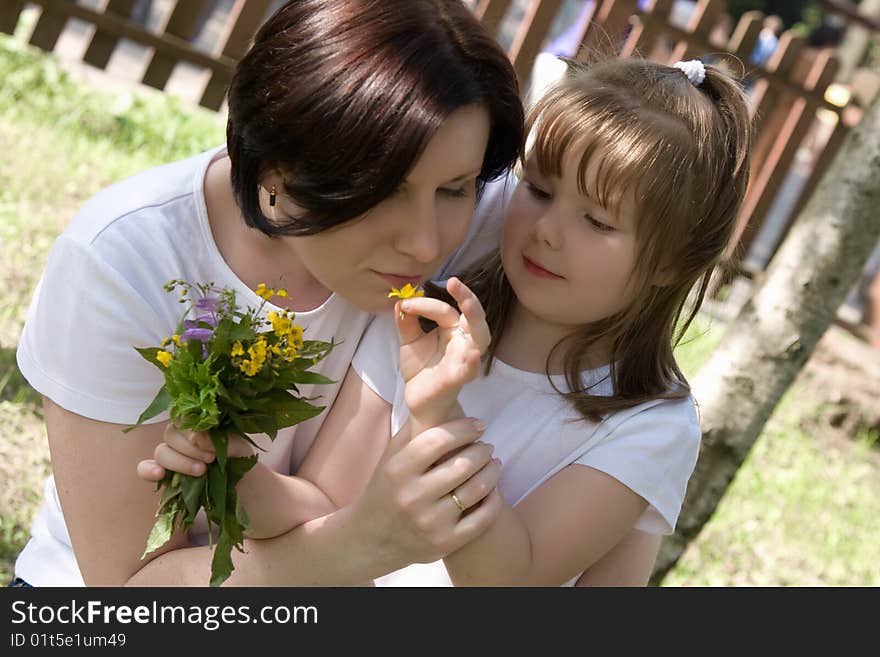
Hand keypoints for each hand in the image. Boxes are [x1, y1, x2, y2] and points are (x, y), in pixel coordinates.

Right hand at [136, 424, 254, 481]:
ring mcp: (170, 452)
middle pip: (170, 435)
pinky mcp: (163, 471)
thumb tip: (195, 435)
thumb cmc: (237, 454)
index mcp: (195, 420)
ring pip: (161, 452)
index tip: (212, 448)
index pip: (182, 417)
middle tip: (210, 460)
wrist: (241, 478)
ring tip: (201, 471)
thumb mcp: (234, 443)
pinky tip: (159, 474)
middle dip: (190, 450)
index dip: (193, 433)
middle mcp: (179, 434)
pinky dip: (148, 470)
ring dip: (180, 462)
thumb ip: (216, 438)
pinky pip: (145, 468)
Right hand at [351, 416, 502, 568]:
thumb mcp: (390, 457)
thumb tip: (440, 395)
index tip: (479, 425)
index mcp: (398, 469)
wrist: (369, 540)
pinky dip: (494, 500)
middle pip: (464, 463)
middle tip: (487, 446)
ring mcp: (429, 522)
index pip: (440, 439)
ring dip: (492, 471)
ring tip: (493, 463)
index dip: (465, 428)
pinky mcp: (444, 543)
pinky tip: (492, 490)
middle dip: (483, 450)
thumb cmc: (385, 489)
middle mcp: (412, 495)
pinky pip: (482, 519)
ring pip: (476, 489)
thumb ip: (413, 430)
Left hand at [395, 277, 489, 432]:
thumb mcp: (409, 341)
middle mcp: (464, 342)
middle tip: (454, 282)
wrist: (418, 400)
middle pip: (475, 316)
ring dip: (476, 320)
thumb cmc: (421, 369)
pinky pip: (469, 369)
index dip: (425, 304)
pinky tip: (470, 354)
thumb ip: (407, 322)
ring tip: (468, 304)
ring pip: (480, 338)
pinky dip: (471, 362)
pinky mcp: (458, 379)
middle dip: (468, 298)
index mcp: (453, 330)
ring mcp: (464, 360)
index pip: (445, 310)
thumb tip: (399, 300)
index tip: (404, 304)